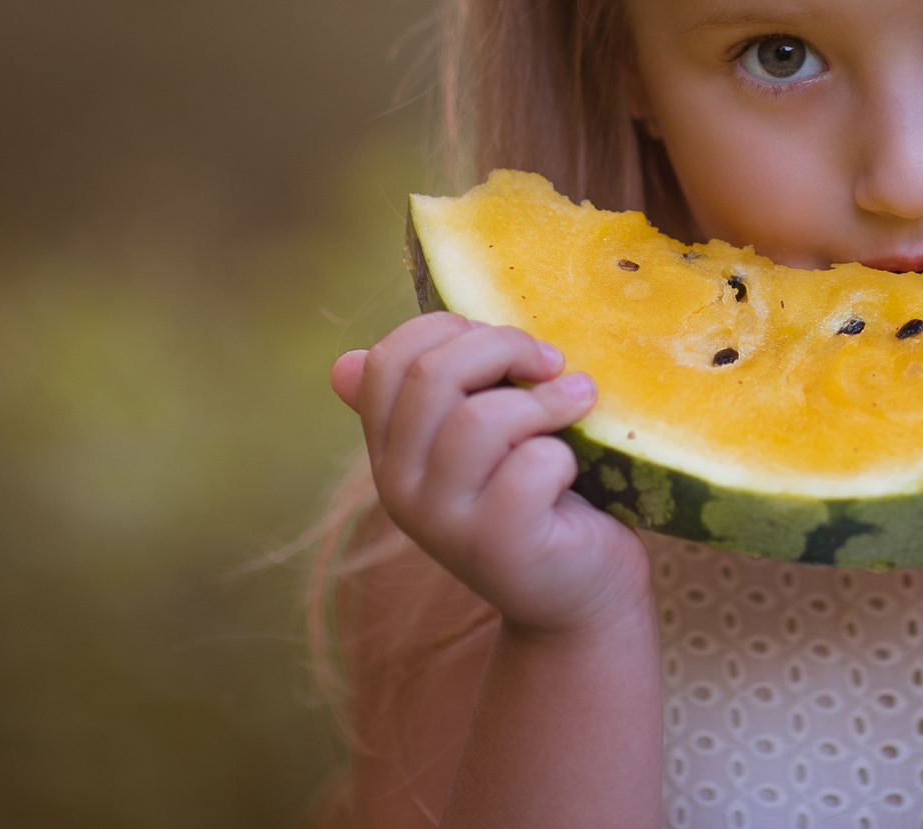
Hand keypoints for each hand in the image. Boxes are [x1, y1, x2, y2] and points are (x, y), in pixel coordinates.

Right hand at [333, 313, 649, 637]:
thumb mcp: (477, 440)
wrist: (577, 595)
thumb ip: (432, 396)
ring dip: (544, 400)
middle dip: (505, 348)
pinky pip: (529, 466)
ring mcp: (442, 523)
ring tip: (579, 401)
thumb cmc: (534, 497)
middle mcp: (399, 487)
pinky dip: (562, 454)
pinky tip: (574, 469)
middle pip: (432, 376)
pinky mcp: (496, 546)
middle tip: (553, 363)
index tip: (507, 341)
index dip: (450, 328)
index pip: (386, 360)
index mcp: (389, 449)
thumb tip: (342, 364)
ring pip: (479, 420)